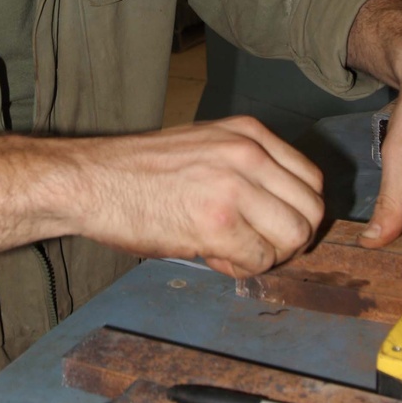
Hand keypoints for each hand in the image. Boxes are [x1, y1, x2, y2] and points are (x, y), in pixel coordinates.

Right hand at [65, 116, 323, 277]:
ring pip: (294, 237)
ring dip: (269, 256)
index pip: (310, 180)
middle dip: (290, 240)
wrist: (90, 181)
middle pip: (311, 211)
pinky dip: (242, 269)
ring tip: (232, 252)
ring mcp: (234, 187)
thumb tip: (280, 208)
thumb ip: (246, 166)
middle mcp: (248, 153)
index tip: (273, 228)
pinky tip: (213, 257)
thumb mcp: (205, 145)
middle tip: (257, 247)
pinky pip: (259, 259)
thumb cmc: (138, 170)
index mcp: (248, 133)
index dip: (298, 213)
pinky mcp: (217, 222)